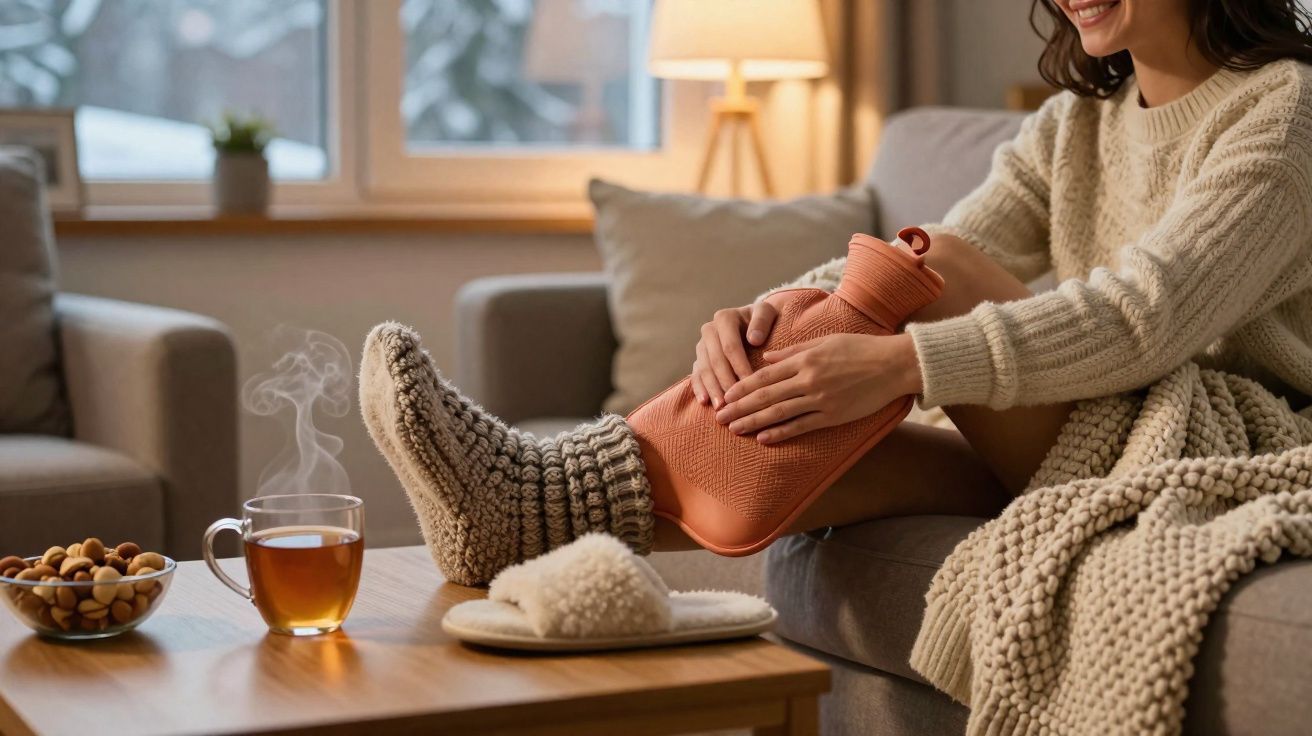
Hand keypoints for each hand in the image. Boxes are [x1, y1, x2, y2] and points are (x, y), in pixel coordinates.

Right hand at [691, 291, 792, 408]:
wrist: (752, 321)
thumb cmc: (763, 321)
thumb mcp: (767, 313)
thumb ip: (762, 321)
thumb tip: (754, 339)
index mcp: (724, 318)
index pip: (730, 346)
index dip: (739, 365)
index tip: (750, 382)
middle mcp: (709, 330)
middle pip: (715, 360)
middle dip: (725, 381)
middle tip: (734, 401)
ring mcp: (702, 346)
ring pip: (704, 369)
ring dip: (712, 388)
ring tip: (721, 407)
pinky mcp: (698, 359)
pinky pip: (695, 375)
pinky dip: (699, 388)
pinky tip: (705, 402)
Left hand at [715, 332, 922, 443]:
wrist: (893, 365)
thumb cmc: (860, 349)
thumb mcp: (824, 341)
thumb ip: (793, 351)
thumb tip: (766, 356)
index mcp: (805, 360)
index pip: (764, 375)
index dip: (742, 387)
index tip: (725, 395)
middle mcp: (808, 380)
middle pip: (766, 396)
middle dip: (739, 407)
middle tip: (719, 418)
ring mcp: (820, 400)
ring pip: (779, 413)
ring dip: (753, 422)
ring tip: (734, 429)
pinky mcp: (832, 415)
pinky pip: (801, 426)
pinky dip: (780, 433)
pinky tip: (763, 438)